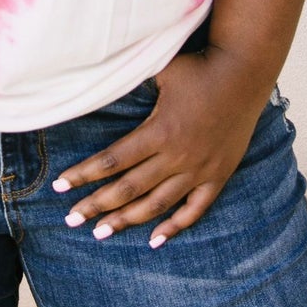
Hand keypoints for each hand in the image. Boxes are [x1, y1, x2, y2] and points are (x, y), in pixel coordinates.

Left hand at [51, 44, 274, 246]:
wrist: (245, 72)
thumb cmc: (198, 66)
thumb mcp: (161, 69)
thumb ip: (131, 80)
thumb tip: (95, 78)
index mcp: (160, 131)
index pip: (113, 161)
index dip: (84, 174)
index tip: (60, 187)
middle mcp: (178, 156)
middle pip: (128, 188)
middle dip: (96, 205)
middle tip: (71, 219)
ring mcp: (199, 170)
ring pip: (157, 204)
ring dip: (127, 220)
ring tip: (100, 232)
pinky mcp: (218, 175)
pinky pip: (195, 209)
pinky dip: (175, 226)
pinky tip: (154, 240)